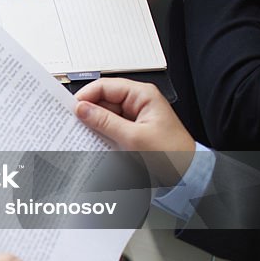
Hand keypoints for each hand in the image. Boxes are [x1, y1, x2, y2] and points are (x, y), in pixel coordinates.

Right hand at [75, 78, 195, 184]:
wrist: (187, 174)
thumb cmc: (172, 153)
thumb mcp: (133, 138)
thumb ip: (105, 122)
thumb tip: (82, 109)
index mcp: (142, 95)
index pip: (105, 86)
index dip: (86, 95)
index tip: (72, 109)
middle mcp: (138, 102)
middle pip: (103, 99)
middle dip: (88, 111)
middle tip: (73, 123)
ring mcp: (135, 116)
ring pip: (105, 114)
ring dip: (94, 124)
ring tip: (84, 134)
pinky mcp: (133, 129)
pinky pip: (111, 126)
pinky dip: (102, 133)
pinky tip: (95, 141)